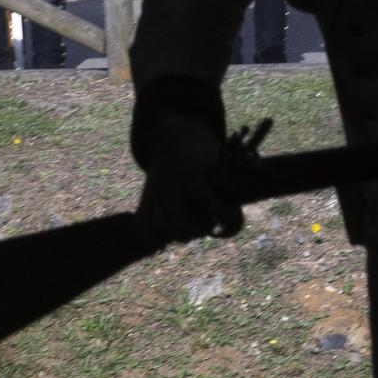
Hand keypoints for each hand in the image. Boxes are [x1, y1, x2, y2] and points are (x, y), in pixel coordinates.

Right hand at [134, 112, 241, 244]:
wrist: (174, 135)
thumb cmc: (204, 151)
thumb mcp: (218, 158)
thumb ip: (228, 186)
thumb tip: (233, 222)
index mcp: (189, 169)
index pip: (207, 202)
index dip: (225, 217)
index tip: (231, 220)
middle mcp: (166, 181)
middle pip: (179, 223)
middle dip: (199, 231)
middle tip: (210, 224)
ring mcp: (152, 190)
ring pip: (161, 228)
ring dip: (181, 235)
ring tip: (195, 229)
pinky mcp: (144, 197)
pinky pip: (143, 226)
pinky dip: (154, 238)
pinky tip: (167, 241)